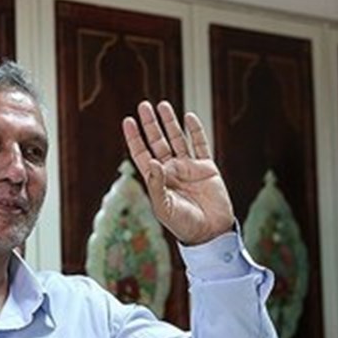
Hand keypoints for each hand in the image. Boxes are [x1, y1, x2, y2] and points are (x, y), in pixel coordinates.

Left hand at [122, 100, 233, 244]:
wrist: (209, 232)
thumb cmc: (183, 224)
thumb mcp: (163, 207)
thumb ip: (156, 184)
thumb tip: (152, 161)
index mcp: (156, 180)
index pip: (142, 154)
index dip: (134, 138)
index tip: (128, 121)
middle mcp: (170, 170)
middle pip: (157, 141)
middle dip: (150, 124)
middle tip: (143, 105)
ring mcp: (188, 168)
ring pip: (177, 139)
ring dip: (169, 122)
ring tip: (162, 105)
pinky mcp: (206, 168)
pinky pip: (200, 145)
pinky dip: (195, 131)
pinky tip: (188, 117)